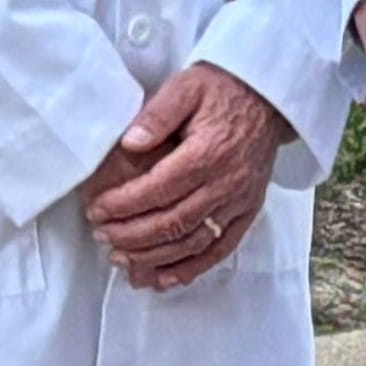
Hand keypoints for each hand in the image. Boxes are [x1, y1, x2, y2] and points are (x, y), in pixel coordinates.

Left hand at [85, 62, 292, 288]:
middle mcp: (226, 183)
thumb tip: (128, 144)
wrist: (269, 98)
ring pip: (193, 242)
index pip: (158, 189)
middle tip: (101, 236)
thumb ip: (156, 115)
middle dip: (132, 235)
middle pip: (173, 222)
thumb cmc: (222, 89)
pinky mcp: (248, 212)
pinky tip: (164, 278)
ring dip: (155, 257)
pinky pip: (221, 248)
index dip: (123, 204)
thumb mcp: (185, 87)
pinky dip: (192, 268)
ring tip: (123, 261)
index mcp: (208, 152)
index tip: (96, 210)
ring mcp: (240, 202)